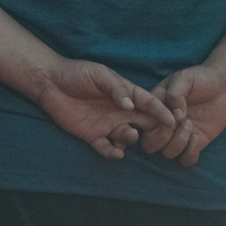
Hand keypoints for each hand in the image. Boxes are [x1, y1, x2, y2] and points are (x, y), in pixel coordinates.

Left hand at [35, 59, 174, 159]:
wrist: (51, 82)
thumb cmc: (78, 73)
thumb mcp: (100, 74)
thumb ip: (116, 88)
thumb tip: (131, 106)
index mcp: (126, 94)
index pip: (148, 103)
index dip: (161, 111)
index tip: (174, 119)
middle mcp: (120, 111)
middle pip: (143, 123)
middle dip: (154, 130)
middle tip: (161, 136)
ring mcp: (107, 124)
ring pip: (127, 137)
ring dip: (131, 139)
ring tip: (129, 135)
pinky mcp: (92, 135)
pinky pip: (106, 148)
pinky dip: (113, 152)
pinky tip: (117, 152)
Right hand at [141, 62, 225, 166]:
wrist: (222, 85)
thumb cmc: (200, 78)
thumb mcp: (185, 78)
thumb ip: (176, 93)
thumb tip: (175, 114)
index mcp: (155, 109)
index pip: (142, 124)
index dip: (152, 124)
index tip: (170, 114)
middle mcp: (163, 125)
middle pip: (149, 145)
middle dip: (162, 137)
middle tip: (179, 122)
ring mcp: (179, 136)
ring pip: (167, 153)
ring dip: (179, 142)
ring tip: (190, 124)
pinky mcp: (195, 144)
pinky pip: (186, 160)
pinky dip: (191, 152)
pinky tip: (198, 137)